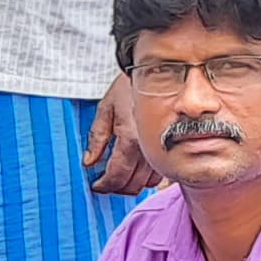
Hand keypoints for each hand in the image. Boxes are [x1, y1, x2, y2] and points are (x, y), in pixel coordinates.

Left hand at [82, 77, 157, 196]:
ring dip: (132, 184)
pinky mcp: (172, 148)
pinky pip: (162, 175)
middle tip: (105, 181)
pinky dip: (148, 178)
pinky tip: (138, 171)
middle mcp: (148, 148)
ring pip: (148, 184)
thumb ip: (97, 138)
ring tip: (121, 175)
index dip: (104, 185)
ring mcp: (163, 150)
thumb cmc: (129, 87)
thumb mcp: (106, 108)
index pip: (117, 175)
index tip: (96, 185)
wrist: (156, 72)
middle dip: (116, 188)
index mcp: (130, 139)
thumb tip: (89, 161)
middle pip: (132, 185)